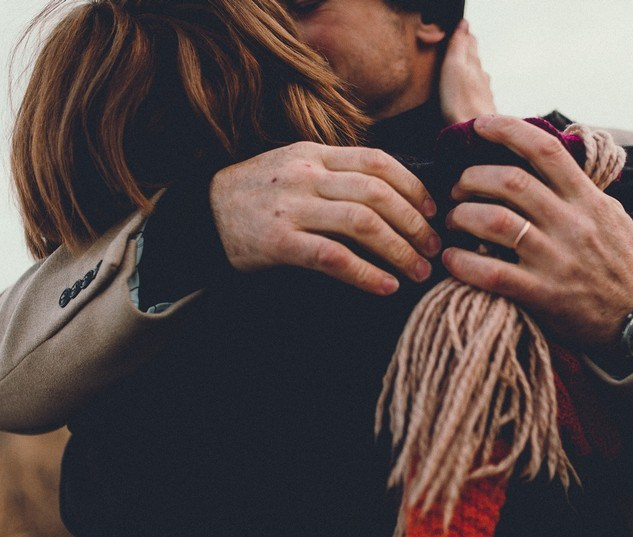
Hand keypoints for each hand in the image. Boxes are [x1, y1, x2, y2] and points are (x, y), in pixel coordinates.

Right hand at [209, 142, 440, 295]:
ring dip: (399, 250)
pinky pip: (334, 257)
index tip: (433, 211)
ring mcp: (292, 207)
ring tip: (418, 272)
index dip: (414, 187)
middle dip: (415, 223)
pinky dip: (367, 274)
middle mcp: (306, 175)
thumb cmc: (256, 198)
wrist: (199, 216)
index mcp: (315, 154)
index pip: (378, 161)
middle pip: (378, 193)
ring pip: (363, 223)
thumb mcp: (294, 169)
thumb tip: (392, 197)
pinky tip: (386, 287)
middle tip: (433, 249)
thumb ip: (336, 175)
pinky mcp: (279, 242)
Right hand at [438, 20, 495, 124]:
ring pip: (477, 77)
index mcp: (474, 65)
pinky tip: (467, 93)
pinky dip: (471, 88)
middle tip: (463, 42)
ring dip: (470, 69)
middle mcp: (481, 79)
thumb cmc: (461, 102)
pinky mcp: (480, 111)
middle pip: (474, 60)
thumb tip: (464, 25)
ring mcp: (482, 95)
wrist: (472, 134)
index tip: (462, 28)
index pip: (470, 44)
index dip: (464, 35)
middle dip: (468, 51)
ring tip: (464, 66)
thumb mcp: (454, 65)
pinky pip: (476, 94)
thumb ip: (458, 45)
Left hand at [442, 115, 632, 348]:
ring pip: (495, 221)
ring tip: (453, 220)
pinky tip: (451, 259)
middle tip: (458, 188)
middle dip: (472, 178)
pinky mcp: (543, 295)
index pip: (545, 151)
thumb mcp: (611, 216)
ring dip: (462, 216)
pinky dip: (463, 263)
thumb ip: (579, 190)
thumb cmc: (619, 264)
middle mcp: (572, 224)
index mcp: (587, 200)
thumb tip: (546, 160)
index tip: (479, 126)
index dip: (508, 130)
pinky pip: (492, 273)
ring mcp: (556, 260)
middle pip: (510, 182)